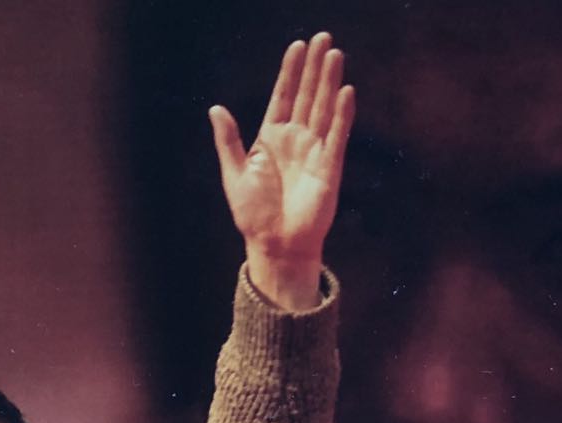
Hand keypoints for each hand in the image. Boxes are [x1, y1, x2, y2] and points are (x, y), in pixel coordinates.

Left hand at [210, 33, 354, 309]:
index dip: (290, 72)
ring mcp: (314, 152)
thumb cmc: (253, 215)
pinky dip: (342, 115)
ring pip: (324, 109)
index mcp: (271, 139)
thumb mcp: (234, 174)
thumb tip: (216, 109)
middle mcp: (295, 140)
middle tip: (323, 38)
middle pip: (308, 96)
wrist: (274, 245)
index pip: (284, 97)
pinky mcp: (329, 167)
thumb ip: (228, 140)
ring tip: (335, 54)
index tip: (297, 46)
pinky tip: (345, 92)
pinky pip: (337, 136)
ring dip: (329, 83)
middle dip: (314, 68)